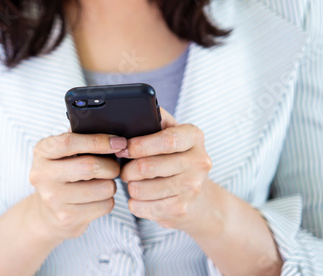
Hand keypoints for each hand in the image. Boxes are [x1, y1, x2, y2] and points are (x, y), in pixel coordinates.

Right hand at [30, 133, 125, 240]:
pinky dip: (108, 201)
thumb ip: (81, 138)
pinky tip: (97, 198)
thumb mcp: (64, 152)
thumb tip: (112, 135)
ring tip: (102, 183)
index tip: (118, 142)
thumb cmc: (64, 174)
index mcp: (42, 152)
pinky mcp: (66, 218)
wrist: (49, 212)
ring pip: (103, 187)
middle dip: (111, 165)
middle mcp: (42, 175)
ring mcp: (53, 199)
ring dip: (111, 184)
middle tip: (113, 166)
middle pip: (89, 166)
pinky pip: (105, 205)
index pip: (69, 142)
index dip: (97, 141)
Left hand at [117, 108, 212, 230]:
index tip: (123, 148)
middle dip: (128, 169)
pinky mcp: (182, 209)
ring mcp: (192, 188)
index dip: (140, 145)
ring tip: (132, 182)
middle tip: (123, 169)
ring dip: (130, 186)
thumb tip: (129, 113)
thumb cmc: (175, 158)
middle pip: (149, 166)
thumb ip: (154, 121)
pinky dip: (135, 203)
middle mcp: (198, 162)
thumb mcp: (171, 133)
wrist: (198, 196)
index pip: (167, 140)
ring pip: (143, 189)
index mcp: (194, 137)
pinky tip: (139, 198)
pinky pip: (144, 207)